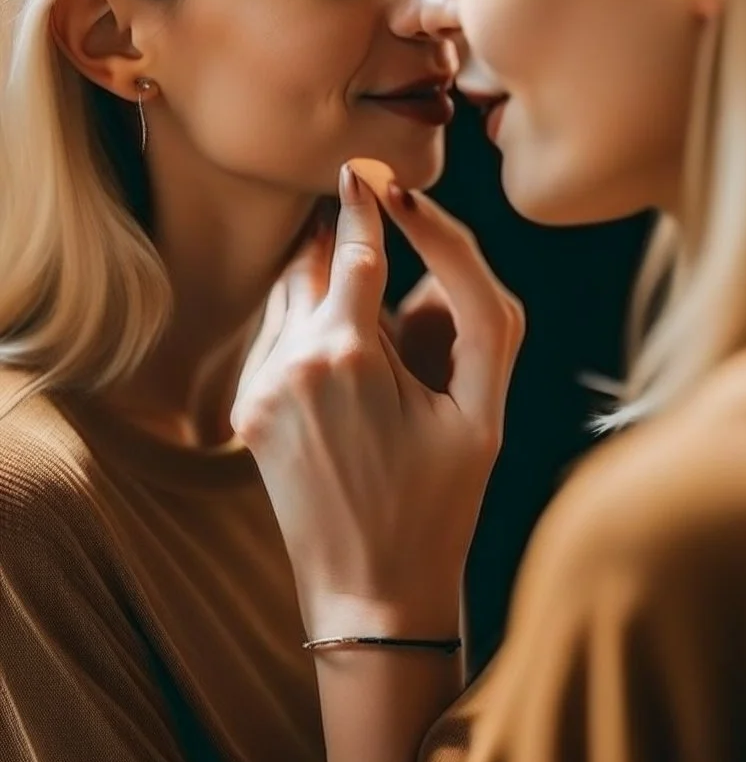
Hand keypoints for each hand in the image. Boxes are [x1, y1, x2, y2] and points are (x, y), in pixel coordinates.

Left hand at [231, 166, 523, 636]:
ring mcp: (262, 387)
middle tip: (376, 246)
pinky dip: (308, 331)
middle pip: (314, 265)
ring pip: (290, 299)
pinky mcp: (248, 411)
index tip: (362, 167)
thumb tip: (432, 249)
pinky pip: (278, 341)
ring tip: (375, 338)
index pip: (354, 249)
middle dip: (346, 249)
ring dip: (325, 291)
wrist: (371, 593)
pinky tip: (348, 373)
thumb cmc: (441, 502)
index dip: (363, 203)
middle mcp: (293, 360)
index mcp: (351, 353)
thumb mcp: (482, 409)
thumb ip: (471, 312)